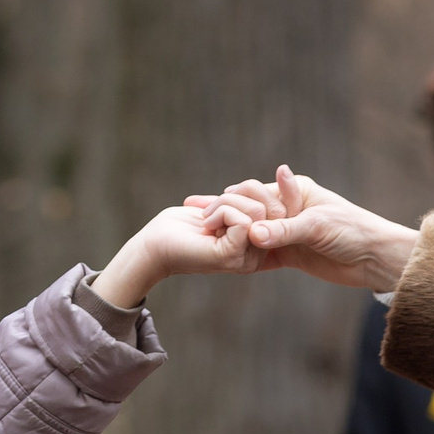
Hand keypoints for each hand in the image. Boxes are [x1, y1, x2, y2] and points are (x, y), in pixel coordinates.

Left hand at [90, 202, 269, 307]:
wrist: (153, 246)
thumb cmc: (182, 226)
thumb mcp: (222, 207)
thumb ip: (247, 200)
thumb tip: (278, 174)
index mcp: (259, 245)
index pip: (279, 207)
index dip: (256, 191)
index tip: (225, 197)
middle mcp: (258, 256)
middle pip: (273, 207)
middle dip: (239, 194)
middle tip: (211, 208)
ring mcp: (247, 259)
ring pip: (257, 211)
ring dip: (225, 202)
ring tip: (206, 217)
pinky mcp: (232, 257)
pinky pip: (242, 219)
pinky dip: (220, 211)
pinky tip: (206, 223)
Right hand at [187, 166, 419, 293]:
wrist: (376, 258)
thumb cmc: (354, 231)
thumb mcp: (317, 227)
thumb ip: (284, 231)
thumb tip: (252, 234)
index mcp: (295, 190)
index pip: (254, 192)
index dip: (229, 201)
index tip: (205, 208)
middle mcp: (289, 209)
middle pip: (248, 211)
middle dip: (222, 215)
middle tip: (194, 222)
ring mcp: (289, 232)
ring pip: (252, 233)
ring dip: (230, 235)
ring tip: (200, 238)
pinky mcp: (292, 254)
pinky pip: (263, 254)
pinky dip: (245, 255)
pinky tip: (223, 257)